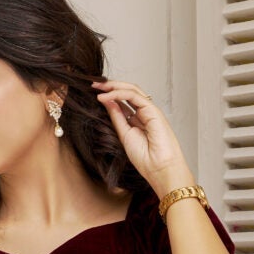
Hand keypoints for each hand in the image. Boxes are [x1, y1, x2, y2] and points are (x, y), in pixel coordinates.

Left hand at [91, 78, 192, 196]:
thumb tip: (106, 101)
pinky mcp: (153, 110)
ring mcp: (150, 110)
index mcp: (138, 119)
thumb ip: (116, 117)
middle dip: (110, 86)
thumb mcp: (124, 134)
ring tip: (98, 87)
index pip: (123, 101)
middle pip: (128, 92)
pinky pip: (134, 96)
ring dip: (114, 86)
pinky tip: (106, 96)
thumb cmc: (145, 158)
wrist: (159, 168)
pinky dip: (119, 94)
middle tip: (94, 85)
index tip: (94, 93)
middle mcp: (144, 113)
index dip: (109, 95)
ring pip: (132, 90)